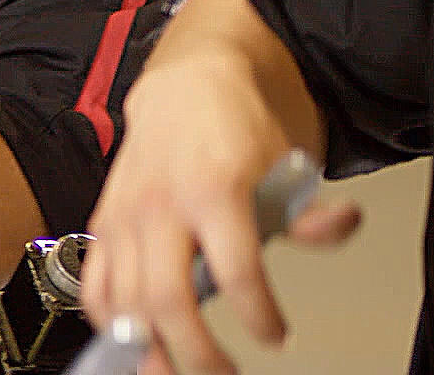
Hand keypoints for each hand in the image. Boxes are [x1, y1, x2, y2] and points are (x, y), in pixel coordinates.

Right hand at [80, 50, 360, 374]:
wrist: (184, 88)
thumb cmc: (233, 127)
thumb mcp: (285, 161)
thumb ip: (308, 210)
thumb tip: (340, 224)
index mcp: (213, 188)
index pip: (236, 271)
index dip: (260, 315)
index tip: (277, 336)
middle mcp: (162, 204)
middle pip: (168, 298)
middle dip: (196, 350)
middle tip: (222, 371)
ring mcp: (127, 214)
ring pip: (125, 298)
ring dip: (147, 347)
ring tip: (169, 372)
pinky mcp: (105, 220)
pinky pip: (93, 281)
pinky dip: (106, 318)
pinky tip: (130, 338)